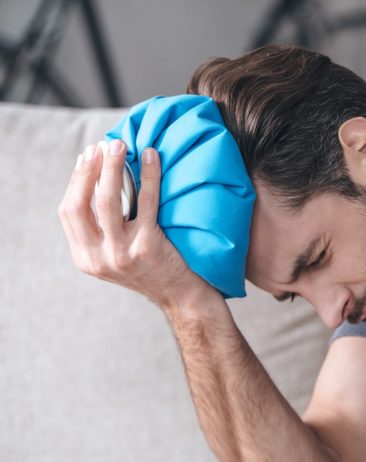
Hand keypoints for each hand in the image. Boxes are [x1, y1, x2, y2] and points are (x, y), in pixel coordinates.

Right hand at [57, 139, 215, 310]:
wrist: (182, 296)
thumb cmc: (152, 268)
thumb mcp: (116, 253)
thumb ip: (102, 228)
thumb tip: (96, 178)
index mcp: (85, 258)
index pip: (68, 212)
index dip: (75, 181)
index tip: (85, 157)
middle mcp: (98, 258)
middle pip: (81, 204)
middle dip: (89, 170)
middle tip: (102, 144)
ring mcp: (121, 255)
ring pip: (107, 201)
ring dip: (111, 167)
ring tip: (119, 144)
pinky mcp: (147, 248)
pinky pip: (146, 202)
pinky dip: (148, 175)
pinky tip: (151, 157)